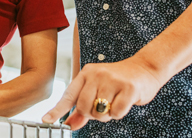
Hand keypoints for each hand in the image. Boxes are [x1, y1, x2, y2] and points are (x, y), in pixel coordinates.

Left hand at [42, 58, 162, 129]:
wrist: (145, 68)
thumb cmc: (119, 80)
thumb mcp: (98, 89)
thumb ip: (83, 107)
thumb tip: (70, 124)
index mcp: (86, 74)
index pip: (68, 95)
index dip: (57, 110)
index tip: (46, 120)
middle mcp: (96, 74)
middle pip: (83, 107)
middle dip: (92, 114)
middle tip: (102, 107)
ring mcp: (112, 80)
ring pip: (99, 112)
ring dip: (107, 114)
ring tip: (114, 102)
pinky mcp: (127, 88)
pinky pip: (116, 113)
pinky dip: (119, 113)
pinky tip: (124, 101)